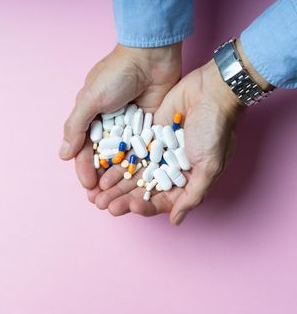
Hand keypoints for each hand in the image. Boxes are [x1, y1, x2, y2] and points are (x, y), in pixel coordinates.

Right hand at [59, 43, 181, 189]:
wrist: (150, 54)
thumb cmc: (116, 74)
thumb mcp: (90, 99)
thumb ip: (75, 127)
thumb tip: (63, 155)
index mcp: (91, 117)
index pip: (85, 149)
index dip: (84, 169)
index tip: (88, 186)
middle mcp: (109, 125)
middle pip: (103, 158)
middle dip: (100, 178)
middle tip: (101, 199)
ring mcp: (130, 128)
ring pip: (122, 159)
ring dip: (119, 178)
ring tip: (119, 196)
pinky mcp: (149, 127)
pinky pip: (142, 151)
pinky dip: (138, 166)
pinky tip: (138, 182)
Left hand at [95, 39, 269, 224]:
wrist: (211, 92)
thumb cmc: (216, 130)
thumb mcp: (209, 166)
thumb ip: (192, 195)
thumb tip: (176, 221)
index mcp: (187, 180)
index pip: (162, 200)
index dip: (145, 206)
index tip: (131, 207)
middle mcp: (170, 169)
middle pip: (142, 189)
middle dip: (122, 199)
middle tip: (104, 205)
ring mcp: (158, 153)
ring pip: (133, 174)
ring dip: (116, 185)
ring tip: (97, 195)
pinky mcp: (148, 137)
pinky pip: (129, 154)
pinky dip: (117, 164)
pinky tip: (102, 172)